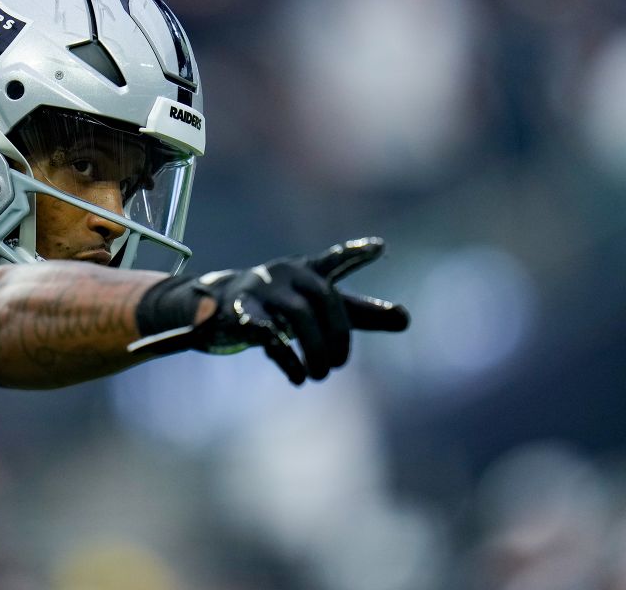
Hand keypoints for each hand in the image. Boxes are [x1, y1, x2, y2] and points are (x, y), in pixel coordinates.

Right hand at [131, 237, 409, 384]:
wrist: (217, 307)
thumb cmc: (280, 305)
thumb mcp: (320, 308)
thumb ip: (361, 313)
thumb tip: (408, 319)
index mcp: (307, 270)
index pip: (333, 261)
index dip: (354, 254)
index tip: (379, 248)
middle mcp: (285, 273)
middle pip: (322, 299)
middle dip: (337, 335)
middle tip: (338, 364)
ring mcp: (261, 290)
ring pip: (297, 318)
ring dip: (313, 351)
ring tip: (318, 375)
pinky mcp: (239, 313)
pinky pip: (267, 335)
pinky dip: (287, 359)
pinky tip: (298, 376)